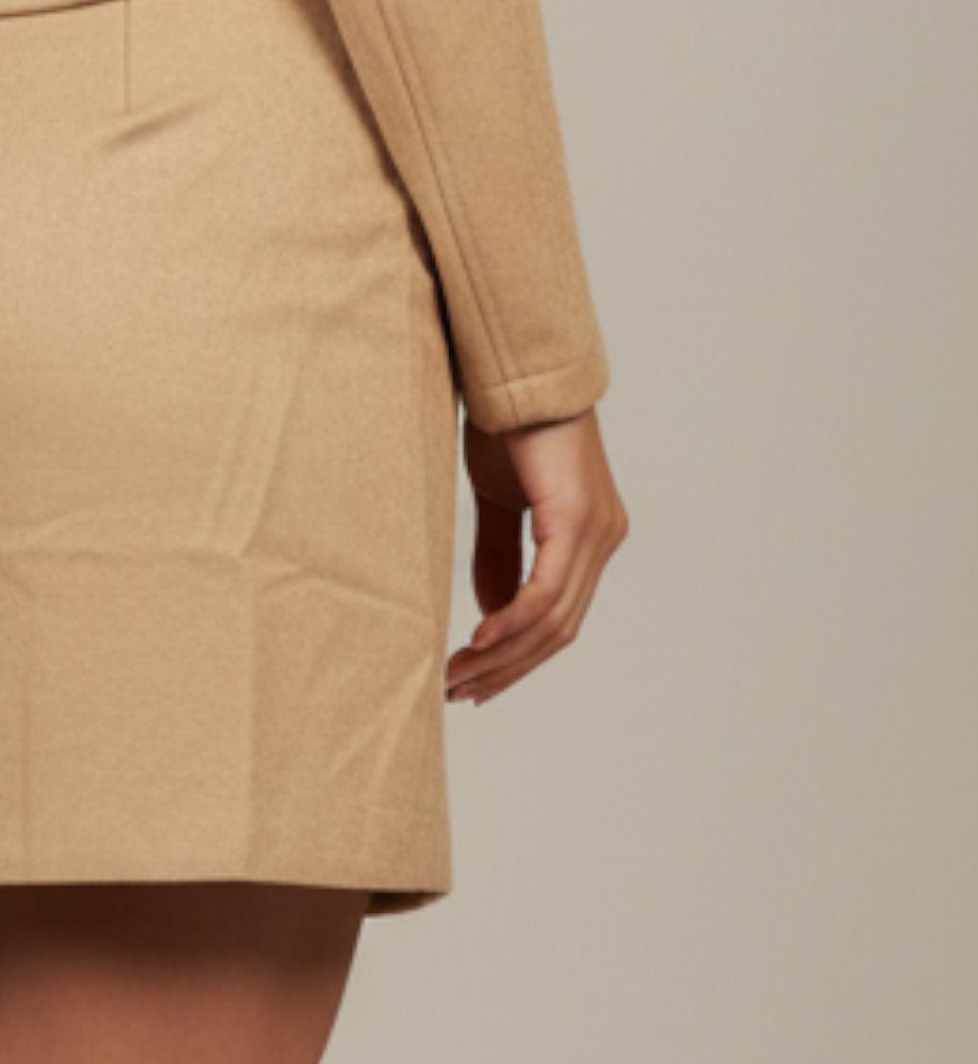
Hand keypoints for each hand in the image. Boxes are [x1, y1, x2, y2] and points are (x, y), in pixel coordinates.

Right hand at [444, 405, 626, 704]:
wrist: (515, 371)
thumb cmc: (508, 424)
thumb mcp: (499, 501)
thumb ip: (499, 556)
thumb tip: (494, 615)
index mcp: (590, 537)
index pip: (559, 618)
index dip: (519, 657)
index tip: (477, 682)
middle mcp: (604, 540)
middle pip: (559, 631)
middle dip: (508, 668)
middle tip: (462, 691)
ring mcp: (597, 532)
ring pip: (553, 620)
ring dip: (503, 654)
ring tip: (460, 673)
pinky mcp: (577, 521)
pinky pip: (545, 591)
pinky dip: (511, 621)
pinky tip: (479, 638)